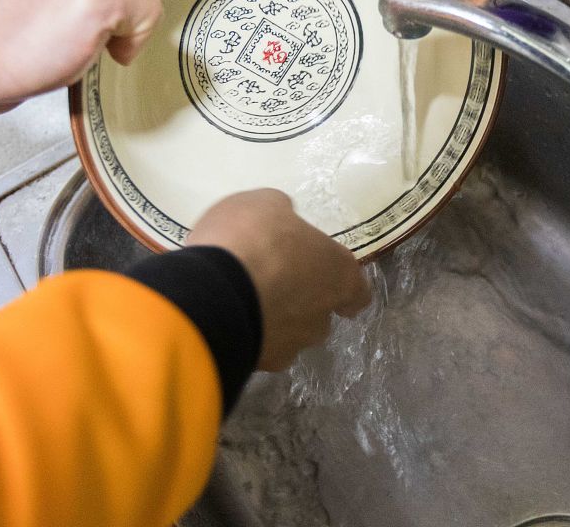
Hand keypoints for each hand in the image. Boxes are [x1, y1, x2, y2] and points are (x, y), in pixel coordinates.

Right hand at [186, 190, 371, 370]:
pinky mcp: (259, 364)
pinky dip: (246, 334)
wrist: (212, 293)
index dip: (346, 288)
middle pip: (321, 313)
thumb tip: (284, 224)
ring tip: (243, 300)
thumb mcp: (265, 204)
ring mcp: (290, 346)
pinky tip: (225, 317)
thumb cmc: (251, 240)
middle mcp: (322, 317)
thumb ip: (283, 217)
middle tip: (272, 280)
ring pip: (289, 335)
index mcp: (338, 274)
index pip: (358, 292)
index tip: (333, 285)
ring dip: (273, 320)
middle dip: (301, 302)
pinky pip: (257, 347)